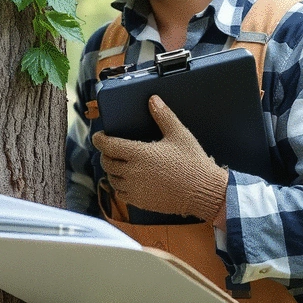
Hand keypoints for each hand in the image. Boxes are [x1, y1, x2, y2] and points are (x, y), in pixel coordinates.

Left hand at [92, 95, 227, 222]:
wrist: (204, 192)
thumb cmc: (193, 163)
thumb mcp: (179, 134)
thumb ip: (163, 116)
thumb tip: (153, 100)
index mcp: (139, 154)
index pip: (108, 146)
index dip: (99, 139)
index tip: (98, 136)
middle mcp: (133, 172)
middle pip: (107, 162)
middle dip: (105, 154)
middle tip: (110, 148)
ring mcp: (136, 189)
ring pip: (112, 179)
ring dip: (111, 170)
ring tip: (118, 164)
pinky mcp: (141, 202)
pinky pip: (121, 194)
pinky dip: (119, 186)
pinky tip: (127, 181)